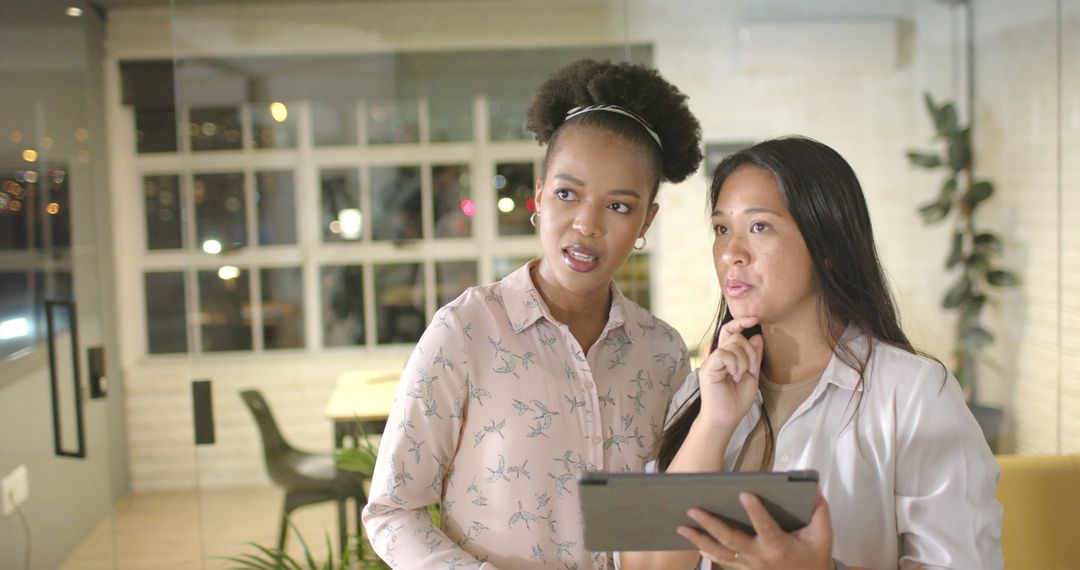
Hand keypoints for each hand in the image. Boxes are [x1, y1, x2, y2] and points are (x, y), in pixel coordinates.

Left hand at [676, 489, 833, 569]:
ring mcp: (749, 565)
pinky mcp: (744, 569)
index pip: (765, 526)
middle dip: (711, 524)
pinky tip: (694, 542)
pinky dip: (707, 551)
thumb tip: (813, 488)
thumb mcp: (823, 534)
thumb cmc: (814, 556)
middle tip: (693, 510)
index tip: (744, 493)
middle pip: (731, 540)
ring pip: (720, 553)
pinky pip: (722, 561)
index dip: (755, 511)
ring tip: (682, 527)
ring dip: (699, 539)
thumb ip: (819, 510)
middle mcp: (760, 556)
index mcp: (779, 545)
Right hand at [696, 317, 762, 429]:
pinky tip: (734, 376)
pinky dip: (735, 364)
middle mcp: (717, 356)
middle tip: (752, 369)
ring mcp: (712, 361)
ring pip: (733, 344)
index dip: (740, 322)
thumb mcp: (752, 375)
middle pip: (736, 336)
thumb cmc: (737, 401)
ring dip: (744, 360)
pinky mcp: (708, 368)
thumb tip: (757, 336)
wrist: (726, 418)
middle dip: (750, 351)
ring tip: (742, 375)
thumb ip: (754, 356)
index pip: (730, 331)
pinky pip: (724, 354)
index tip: (754, 319)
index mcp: (727, 356)